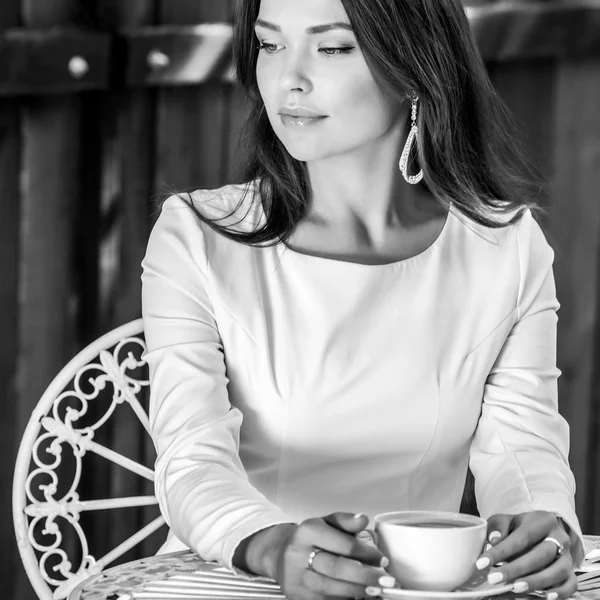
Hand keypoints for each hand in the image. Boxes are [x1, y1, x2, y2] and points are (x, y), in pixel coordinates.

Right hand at [250, 512, 394, 599]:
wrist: (279, 553)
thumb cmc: (309, 538)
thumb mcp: (326, 523)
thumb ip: (346, 521)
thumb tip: (363, 519)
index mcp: (308, 531)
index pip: (342, 544)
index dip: (366, 553)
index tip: (382, 560)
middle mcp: (298, 553)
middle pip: (336, 568)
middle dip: (364, 576)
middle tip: (384, 580)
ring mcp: (296, 576)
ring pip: (329, 588)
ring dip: (356, 591)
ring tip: (375, 591)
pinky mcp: (296, 595)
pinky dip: (343, 599)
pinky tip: (357, 597)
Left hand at [474, 511, 575, 599]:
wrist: (541, 531)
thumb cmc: (520, 527)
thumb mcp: (506, 520)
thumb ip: (498, 526)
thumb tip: (494, 540)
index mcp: (543, 521)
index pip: (522, 537)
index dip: (502, 551)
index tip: (482, 563)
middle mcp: (559, 537)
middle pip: (541, 555)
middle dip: (516, 569)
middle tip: (494, 578)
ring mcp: (568, 556)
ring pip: (557, 571)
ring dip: (536, 581)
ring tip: (515, 587)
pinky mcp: (571, 572)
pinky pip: (571, 584)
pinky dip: (561, 592)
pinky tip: (546, 596)